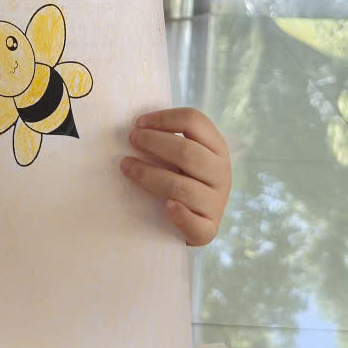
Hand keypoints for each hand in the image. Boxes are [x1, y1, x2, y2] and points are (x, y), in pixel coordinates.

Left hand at [121, 109, 230, 245]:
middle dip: (154, 142)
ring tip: (126, 166)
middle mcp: (221, 173)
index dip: (164, 118)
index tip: (138, 123)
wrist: (192, 224)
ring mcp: (216, 203)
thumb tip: (136, 126)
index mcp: (217, 149)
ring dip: (148, 175)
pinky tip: (167, 206)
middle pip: (187, 151)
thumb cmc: (182, 181)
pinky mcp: (207, 230)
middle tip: (131, 139)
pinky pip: (194, 223)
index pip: (194, 121)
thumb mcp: (185, 158)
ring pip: (181, 186)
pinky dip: (180, 214)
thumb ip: (171, 141)